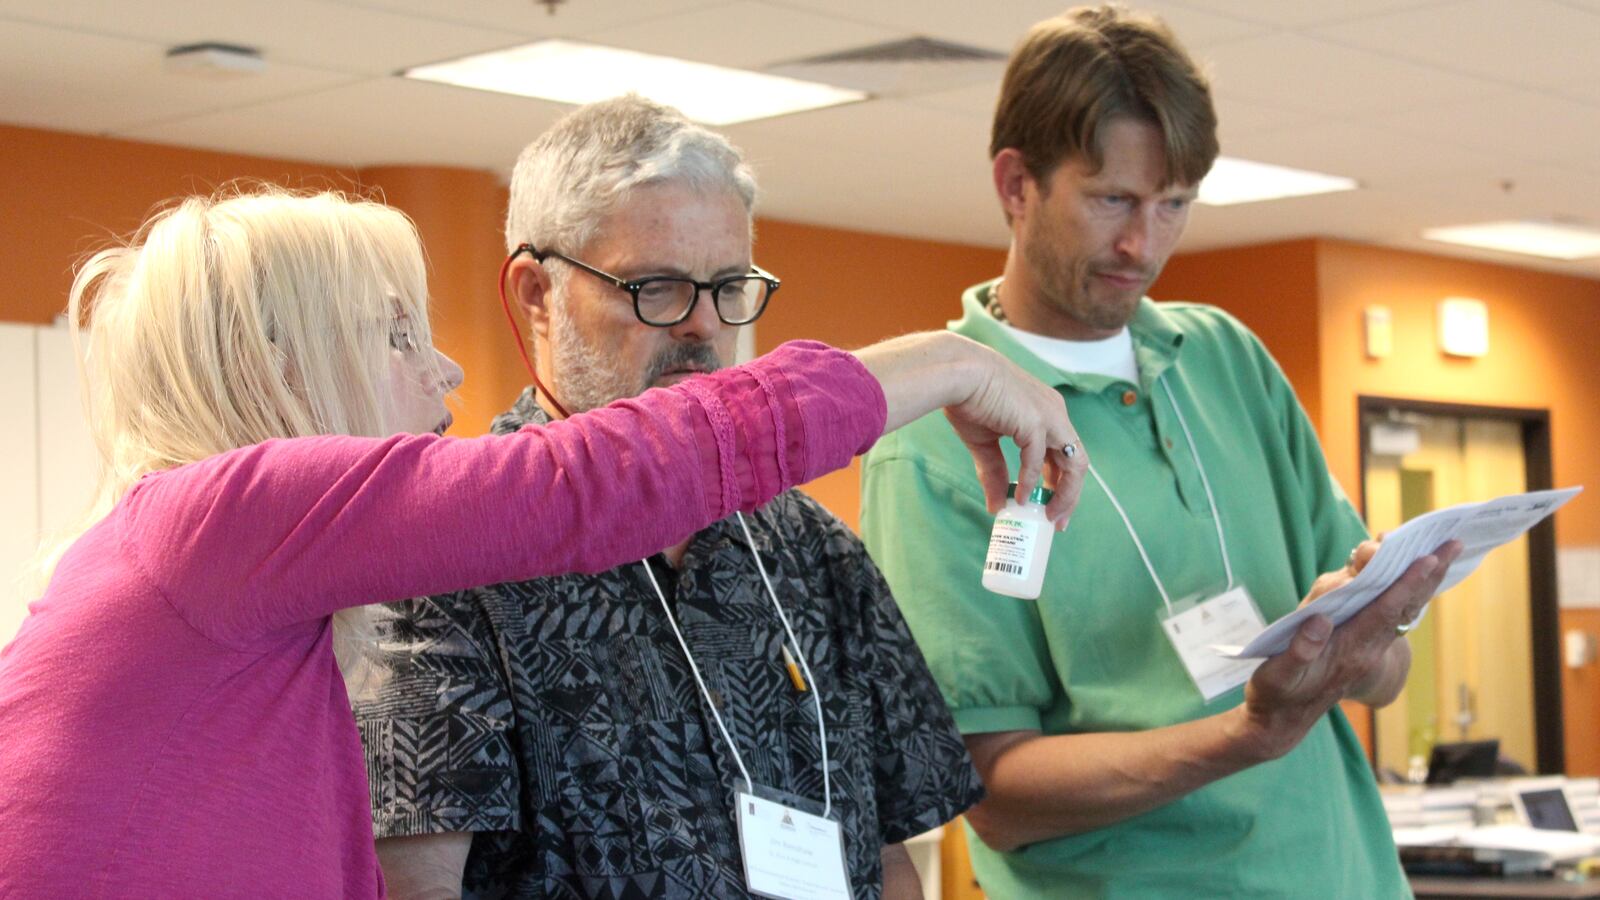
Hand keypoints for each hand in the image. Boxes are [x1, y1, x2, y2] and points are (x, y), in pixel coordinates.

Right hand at [853, 332, 1086, 525]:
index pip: (1065, 452)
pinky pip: (1038, 461)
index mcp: (1046, 412)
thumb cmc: (969, 398)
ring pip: (1072, 463)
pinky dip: (1031, 482)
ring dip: (1064, 494)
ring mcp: (1050, 417)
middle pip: (1077, 461)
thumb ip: (994, 472)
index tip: (1052, 506)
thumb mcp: (985, 442)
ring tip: (1050, 517)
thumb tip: (996, 506)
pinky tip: (1021, 497)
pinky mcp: (1035, 422)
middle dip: (1070, 495)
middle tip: (1057, 521)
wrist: (958, 372)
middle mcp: (1055, 413)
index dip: (1061, 482)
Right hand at [1230, 540, 1462, 760]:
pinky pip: (1391, 617)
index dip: (1405, 584)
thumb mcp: (1278, 674)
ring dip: (1424, 583)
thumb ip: (1300, 649)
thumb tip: (1320, 619)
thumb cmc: (1277, 694)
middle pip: (1404, 607)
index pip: (1383, 612)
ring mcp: (1367, 650)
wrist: (1283, 722)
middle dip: (1429, 576)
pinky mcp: (1362, 649)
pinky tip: (1415, 581)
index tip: (1427, 559)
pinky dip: (1407, 595)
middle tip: (1453, 545)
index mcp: (1349, 651)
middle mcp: (1366, 650)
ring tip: (1443, 555)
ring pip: (1402, 611)